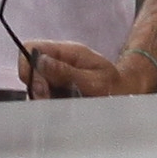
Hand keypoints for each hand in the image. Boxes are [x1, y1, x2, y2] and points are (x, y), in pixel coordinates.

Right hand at [22, 39, 142, 99]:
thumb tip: (40, 62)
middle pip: (30, 69)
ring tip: (63, 105)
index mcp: (67, 52)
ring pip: (34, 86)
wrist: (127, 95)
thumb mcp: (94, 80)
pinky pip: (43, 97)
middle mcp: (58, 62)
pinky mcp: (57, 91)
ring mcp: (57, 77)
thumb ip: (66, 72)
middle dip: (36, 87)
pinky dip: (49, 105)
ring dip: (43, 99)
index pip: (32, 47)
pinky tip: (63, 109)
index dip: (29, 65)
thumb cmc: (116, 85)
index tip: (41, 85)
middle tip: (50, 100)